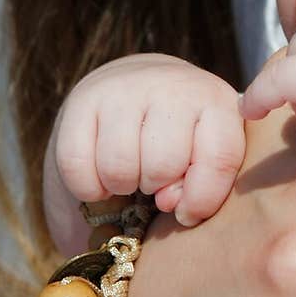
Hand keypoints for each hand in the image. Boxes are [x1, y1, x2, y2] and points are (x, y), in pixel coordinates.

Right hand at [51, 53, 244, 224]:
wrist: (133, 88)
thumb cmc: (178, 138)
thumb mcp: (205, 157)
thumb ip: (204, 187)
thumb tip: (169, 202)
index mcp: (216, 100)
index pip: (219, 158)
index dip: (202, 199)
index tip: (187, 210)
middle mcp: (172, 85)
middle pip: (163, 166)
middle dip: (156, 186)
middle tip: (152, 178)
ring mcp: (125, 88)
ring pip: (118, 168)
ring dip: (121, 186)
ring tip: (129, 173)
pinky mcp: (83, 99)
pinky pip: (76, 164)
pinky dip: (87, 186)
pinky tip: (99, 175)